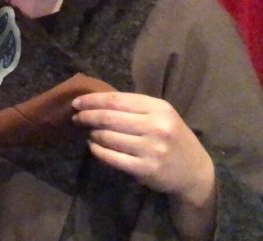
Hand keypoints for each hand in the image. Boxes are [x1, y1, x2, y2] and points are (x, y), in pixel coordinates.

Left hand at [72, 92, 215, 239]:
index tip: (77, 102)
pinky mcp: (145, 169)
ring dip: (93, 134)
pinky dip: (97, 150)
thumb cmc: (172, 137)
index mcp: (159, 108)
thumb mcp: (161, 115)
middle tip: (76, 117)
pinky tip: (93, 146)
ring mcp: (151, 149)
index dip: (93, 100)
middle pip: (109, 117)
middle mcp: (157, 126)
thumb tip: (96, 100)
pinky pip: (111, 157)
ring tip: (89, 133)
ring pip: (108, 137)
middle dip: (87, 116)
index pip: (117, 100)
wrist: (195, 171)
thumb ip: (134, 107)